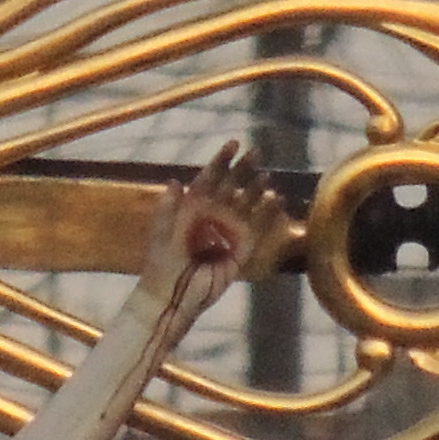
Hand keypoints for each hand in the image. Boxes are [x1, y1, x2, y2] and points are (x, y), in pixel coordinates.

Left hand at [145, 141, 273, 319]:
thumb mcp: (162, 233)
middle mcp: (212, 215)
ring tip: (268, 176)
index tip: (233, 143)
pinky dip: (267, 215)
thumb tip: (174, 181)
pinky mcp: (240, 249)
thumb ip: (168, 208)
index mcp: (192, 208)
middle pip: (231, 187)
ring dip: (256, 190)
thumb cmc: (163, 263)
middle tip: (257, 152)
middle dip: (243, 169)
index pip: (209, 178)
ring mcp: (227, 231)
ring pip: (246, 205)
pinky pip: (256, 228)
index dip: (220, 161)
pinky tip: (277, 201)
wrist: (173, 295)